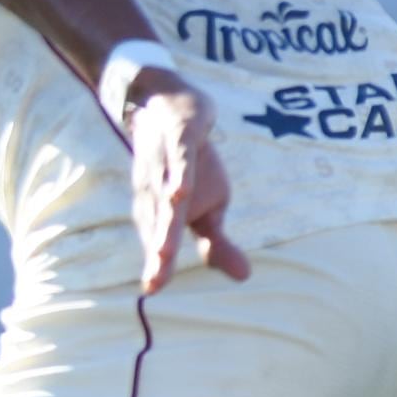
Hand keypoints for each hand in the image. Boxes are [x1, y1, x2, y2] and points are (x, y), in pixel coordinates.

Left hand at [126, 77, 252, 291]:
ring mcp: (168, 162)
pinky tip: (179, 192)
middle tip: (155, 283)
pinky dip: (180, 174)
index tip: (152, 292)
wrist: (166, 104)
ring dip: (165, 221)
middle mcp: (159, 191)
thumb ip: (217, 242)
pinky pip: (180, 157)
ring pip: (168, 194)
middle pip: (161, 226)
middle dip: (158, 255)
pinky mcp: (180, 136)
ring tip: (164, 252)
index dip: (157, 268)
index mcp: (163, 211)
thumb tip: (244, 277)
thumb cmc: (185, 166)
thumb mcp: (209, 203)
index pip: (162, 244)